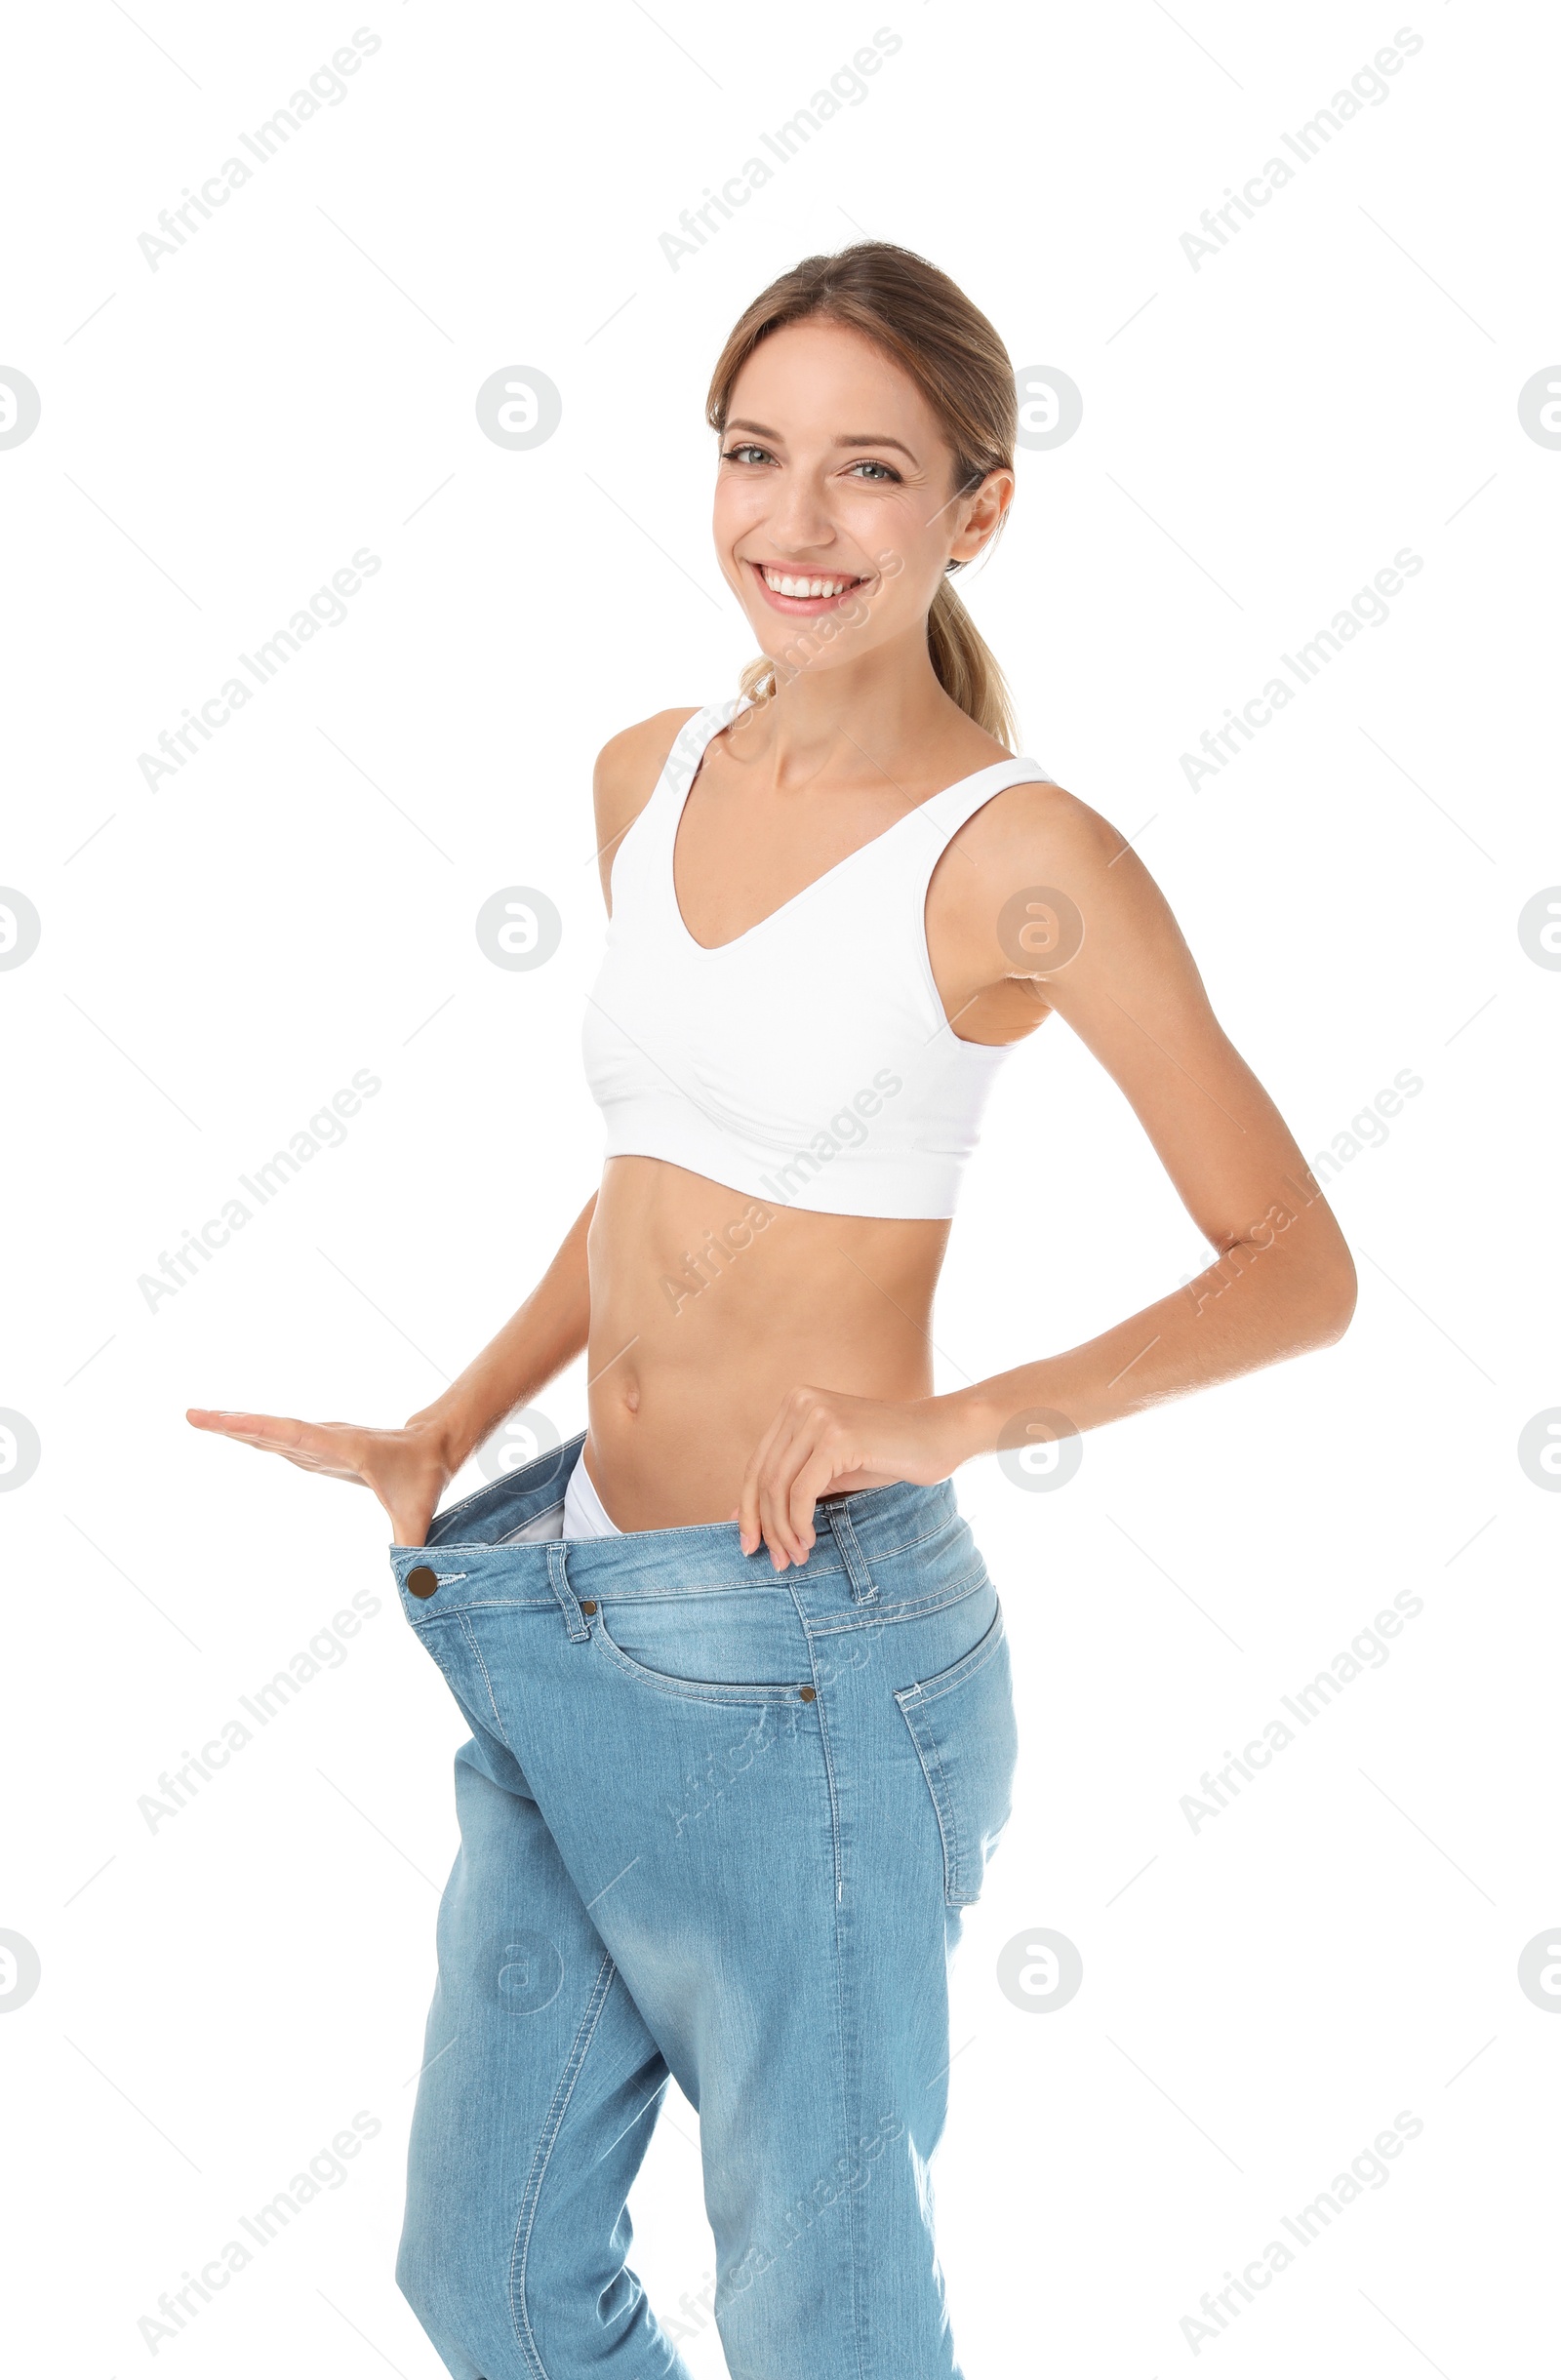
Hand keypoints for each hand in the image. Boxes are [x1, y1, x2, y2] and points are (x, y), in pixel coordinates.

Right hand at [185, 1407, 454, 1547]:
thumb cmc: (424, 1477)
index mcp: (345, 1449)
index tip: (228, 1420)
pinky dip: (251, 1435)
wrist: (431, 1447)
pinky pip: (278, 1439)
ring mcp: (318, 1442)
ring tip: (198, 1418)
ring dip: (236, 1426)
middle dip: (232, 1422)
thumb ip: (411, 1547)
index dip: (261, 1428)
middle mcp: (326, 1439)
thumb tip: (414, 1586)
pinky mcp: (315, 1449)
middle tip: (193, 1415)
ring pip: (271, 1432)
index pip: (296, 1436)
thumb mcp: (418, 1514)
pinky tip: (230, 1432)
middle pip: (272, 1429)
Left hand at [732, 1386, 977, 1572]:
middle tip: (775, 1561)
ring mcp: (818, 1417)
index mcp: (795, 1404)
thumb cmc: (891, 1453)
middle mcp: (801, 1403)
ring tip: (795, 1557)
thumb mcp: (832, 1468)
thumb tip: (741, 1517)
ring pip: (778, 1487)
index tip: (749, 1544)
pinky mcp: (837, 1437)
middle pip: (762, 1476)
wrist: (942, 1434)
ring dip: (782, 1530)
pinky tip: (810, 1542)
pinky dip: (799, 1523)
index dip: (748, 1508)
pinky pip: (802, 1492)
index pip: (757, 1464)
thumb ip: (791, 1485)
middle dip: (763, 1525)